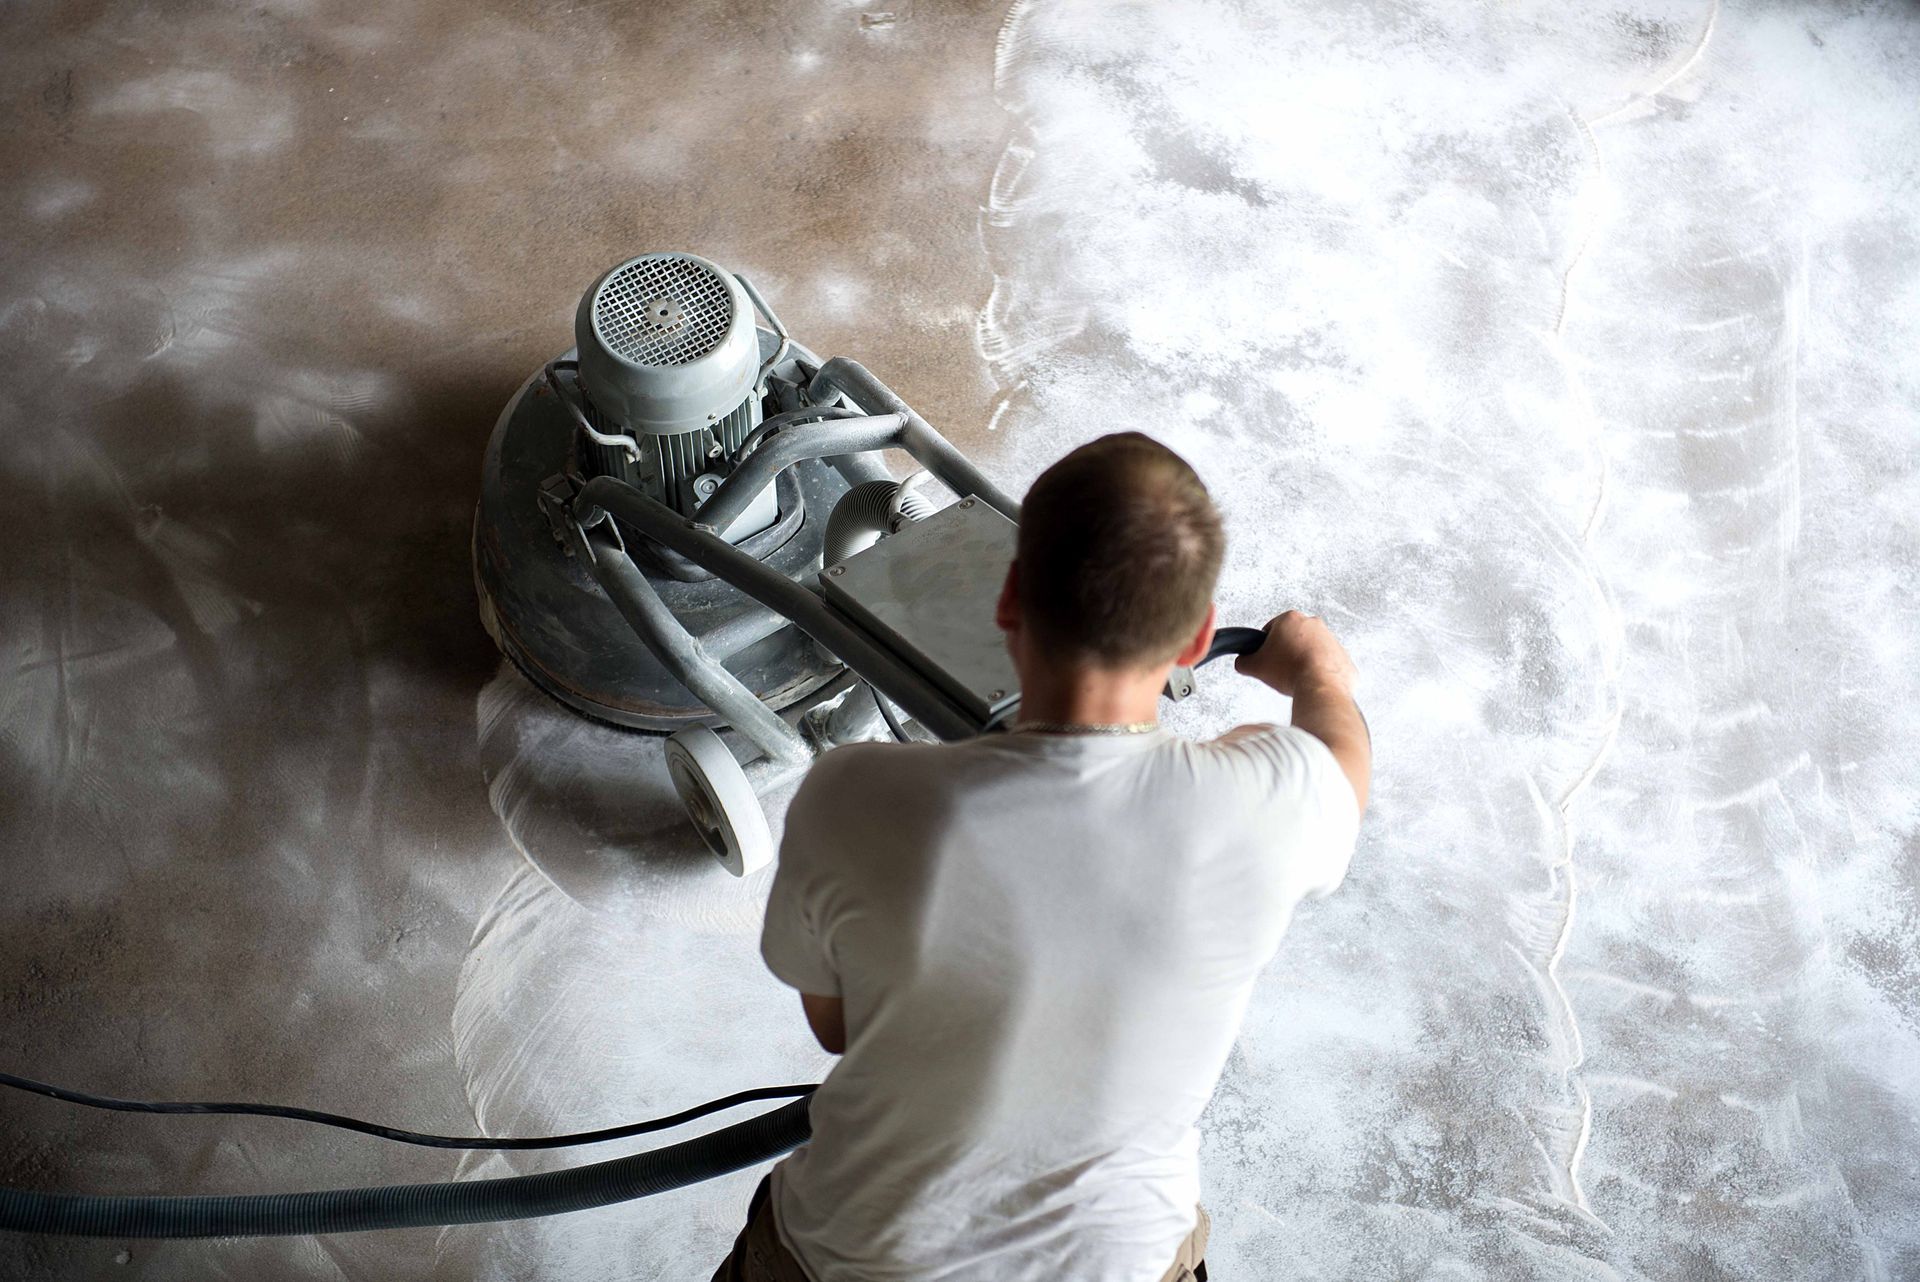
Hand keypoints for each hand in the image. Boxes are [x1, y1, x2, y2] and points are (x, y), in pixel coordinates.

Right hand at [1235, 610, 1356, 696]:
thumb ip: (1243, 661)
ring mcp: (1332, 640)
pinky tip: (1312, 683)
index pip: (1271, 628)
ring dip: (1304, 661)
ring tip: (1296, 678)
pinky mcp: (1344, 658)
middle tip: (1279, 669)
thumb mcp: (1254, 666)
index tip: (1266, 657)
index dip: (1266, 644)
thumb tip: (1243, 662)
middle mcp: (1314, 624)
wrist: (1320, 686)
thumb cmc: (1290, 671)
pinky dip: (1321, 673)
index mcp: (1291, 619)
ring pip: (1313, 650)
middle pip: (1294, 637)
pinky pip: (1328, 665)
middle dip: (1287, 651)